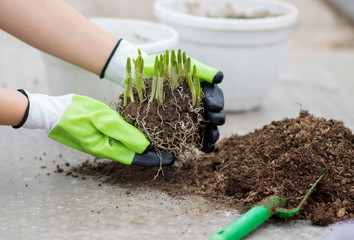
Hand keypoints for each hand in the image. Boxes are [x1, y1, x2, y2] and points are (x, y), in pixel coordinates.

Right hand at [16, 90, 173, 166]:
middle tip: (170, 150)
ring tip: (160, 142)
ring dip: (143, 146)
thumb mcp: (102, 119)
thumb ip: (124, 133)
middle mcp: (105, 149)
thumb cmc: (75, 112)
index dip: (154, 158)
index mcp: (106, 148)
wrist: (52, 111)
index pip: (135, 158)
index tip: (172, 158)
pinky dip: (132, 139)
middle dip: (151, 154)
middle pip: (132, 155)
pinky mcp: (98, 135)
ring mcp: (101, 142)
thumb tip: (145, 147)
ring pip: (126, 147)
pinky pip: (119, 140)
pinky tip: (139, 133)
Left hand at [144, 53, 225, 152]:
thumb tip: (219, 78)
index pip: (214, 95)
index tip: (213, 107)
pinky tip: (203, 147)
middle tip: (214, 120)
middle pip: (215, 112)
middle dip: (217, 117)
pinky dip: (203, 142)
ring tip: (211, 138)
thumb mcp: (180, 63)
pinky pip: (196, 135)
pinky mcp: (183, 125)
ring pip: (208, 125)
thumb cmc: (161, 66)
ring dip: (212, 133)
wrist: (141, 72)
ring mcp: (192, 114)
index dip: (216, 101)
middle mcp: (199, 101)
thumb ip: (201, 69)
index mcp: (201, 86)